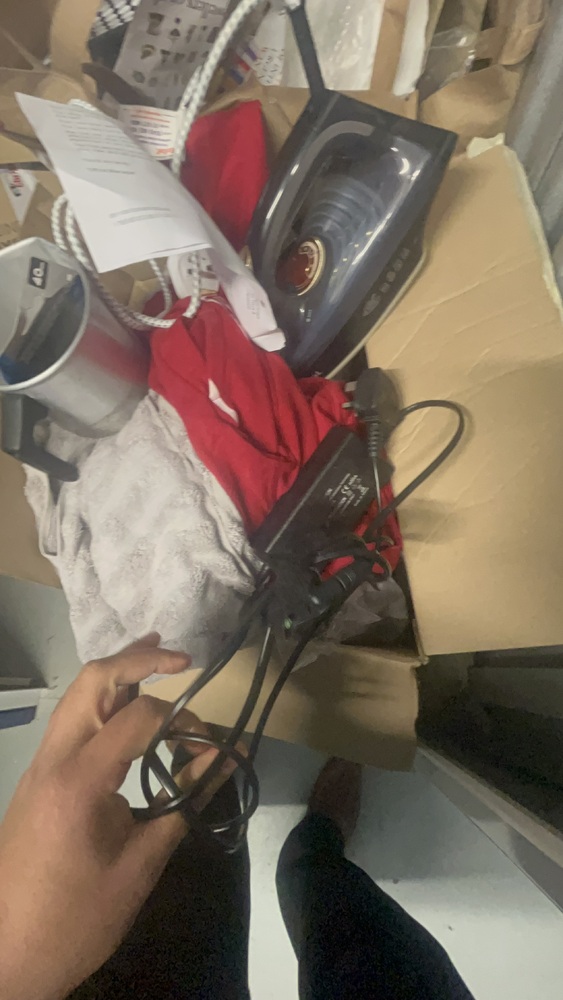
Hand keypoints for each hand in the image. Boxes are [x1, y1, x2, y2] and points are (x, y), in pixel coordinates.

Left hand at [0, 635, 234, 999]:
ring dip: (117, 672)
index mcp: (78, 780)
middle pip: (92, 682)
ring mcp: (39, 766)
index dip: (180, 719)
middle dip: (138, 659)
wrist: (8, 956)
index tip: (208, 743)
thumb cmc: (79, 917)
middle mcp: (53, 759)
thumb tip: (223, 757)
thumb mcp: (142, 863)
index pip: (137, 717)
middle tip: (183, 658)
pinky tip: (126, 705)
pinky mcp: (37, 778)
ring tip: (158, 656)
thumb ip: (183, 801)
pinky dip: (101, 700)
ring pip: (76, 695)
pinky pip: (71, 720)